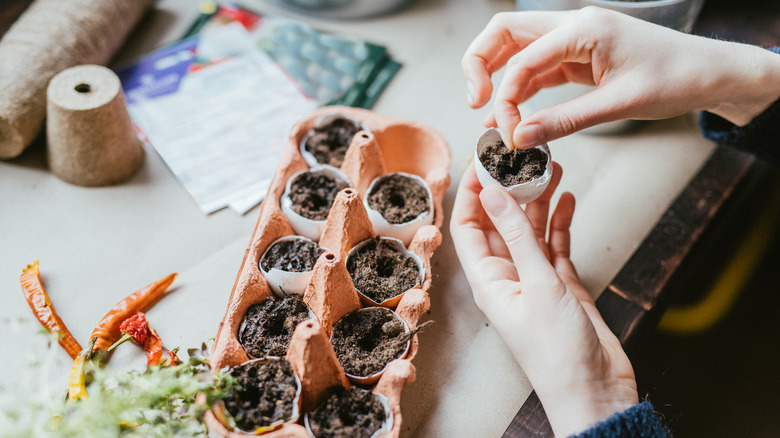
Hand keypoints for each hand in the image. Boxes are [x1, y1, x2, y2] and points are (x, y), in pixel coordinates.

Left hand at [450, 162, 637, 436]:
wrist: (595, 390)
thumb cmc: (558, 351)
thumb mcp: (537, 283)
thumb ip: (517, 235)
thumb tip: (491, 192)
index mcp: (487, 279)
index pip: (468, 226)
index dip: (472, 191)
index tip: (485, 159)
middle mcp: (507, 276)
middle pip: (501, 222)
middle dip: (510, 188)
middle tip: (524, 156)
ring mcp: (534, 279)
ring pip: (531, 229)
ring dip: (539, 200)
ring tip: (551, 167)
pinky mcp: (561, 284)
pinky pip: (555, 244)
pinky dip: (561, 221)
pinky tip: (567, 198)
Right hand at [462, 7, 779, 148]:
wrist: (709, 72)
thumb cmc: (675, 78)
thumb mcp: (619, 105)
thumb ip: (564, 121)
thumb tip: (521, 138)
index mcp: (584, 29)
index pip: (523, 59)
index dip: (506, 97)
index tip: (507, 132)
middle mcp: (573, 26)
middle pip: (506, 33)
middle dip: (480, 64)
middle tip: (475, 102)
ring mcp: (574, 39)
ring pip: (517, 47)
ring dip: (496, 75)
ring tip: (485, 111)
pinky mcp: (578, 55)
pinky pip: (537, 67)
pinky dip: (520, 88)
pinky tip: (511, 114)